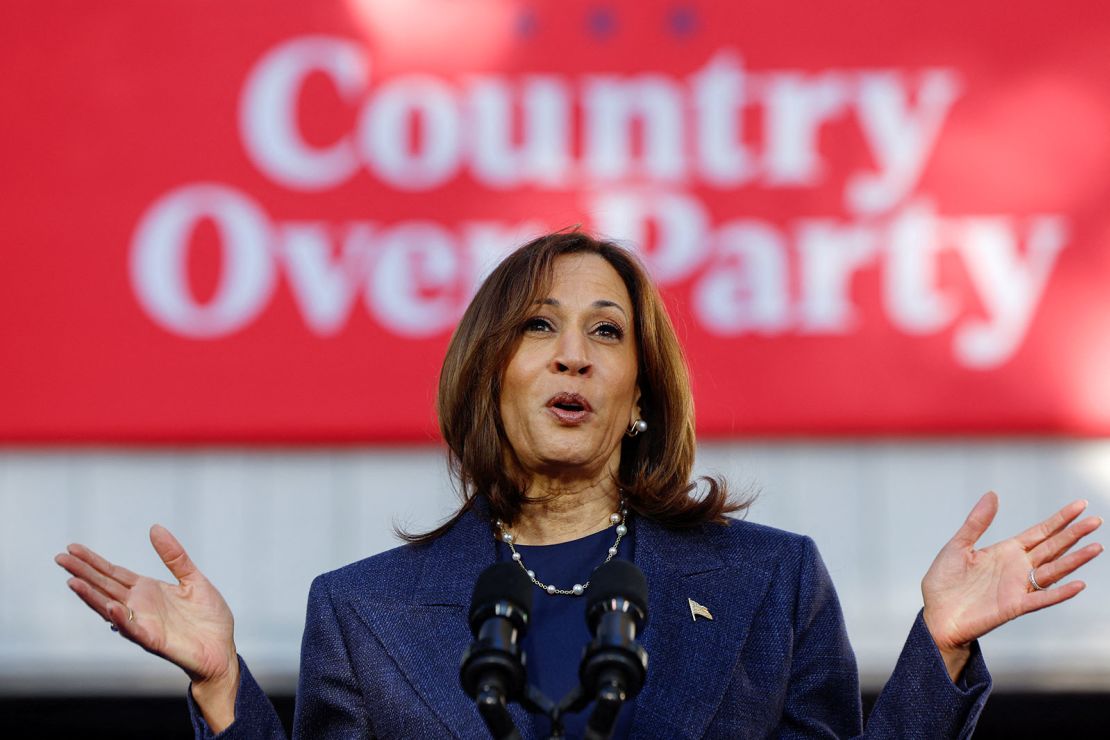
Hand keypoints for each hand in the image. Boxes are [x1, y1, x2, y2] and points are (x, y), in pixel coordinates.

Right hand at [55, 525, 238, 729]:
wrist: (222, 649)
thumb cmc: (208, 618)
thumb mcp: (194, 579)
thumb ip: (174, 556)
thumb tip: (155, 528)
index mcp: (148, 590)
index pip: (114, 573)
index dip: (93, 561)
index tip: (72, 548)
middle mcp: (140, 606)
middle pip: (105, 587)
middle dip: (83, 573)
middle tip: (60, 558)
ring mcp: (144, 623)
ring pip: (111, 608)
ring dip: (92, 596)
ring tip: (73, 581)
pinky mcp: (155, 640)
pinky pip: (134, 630)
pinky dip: (122, 620)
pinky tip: (111, 608)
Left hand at [921, 492, 1102, 678]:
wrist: (936, 615)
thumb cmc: (945, 582)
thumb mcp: (958, 546)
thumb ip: (976, 522)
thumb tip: (992, 494)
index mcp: (1006, 551)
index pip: (1040, 532)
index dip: (1059, 520)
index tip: (1080, 506)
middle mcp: (1017, 568)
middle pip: (1052, 548)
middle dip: (1074, 534)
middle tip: (1096, 520)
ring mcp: (1018, 587)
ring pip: (1053, 571)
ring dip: (1074, 561)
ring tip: (1096, 547)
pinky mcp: (1014, 606)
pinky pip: (1041, 598)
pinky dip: (1060, 593)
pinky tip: (1077, 584)